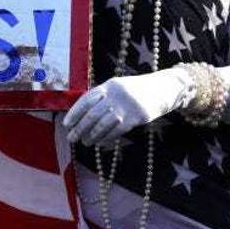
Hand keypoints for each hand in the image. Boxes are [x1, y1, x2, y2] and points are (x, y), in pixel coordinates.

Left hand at [63, 68, 193, 146]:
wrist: (163, 88)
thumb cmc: (135, 90)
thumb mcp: (117, 87)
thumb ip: (102, 97)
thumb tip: (81, 115)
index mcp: (108, 86)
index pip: (86, 100)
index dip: (75, 113)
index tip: (66, 124)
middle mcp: (116, 94)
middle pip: (93, 114)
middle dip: (80, 127)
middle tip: (72, 138)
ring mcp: (127, 105)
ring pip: (104, 124)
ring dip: (92, 135)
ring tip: (85, 143)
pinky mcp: (137, 116)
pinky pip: (117, 130)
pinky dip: (107, 138)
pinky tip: (100, 142)